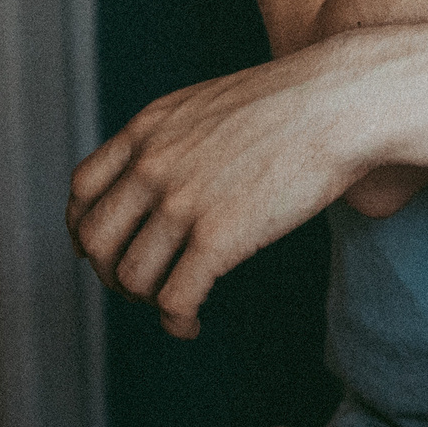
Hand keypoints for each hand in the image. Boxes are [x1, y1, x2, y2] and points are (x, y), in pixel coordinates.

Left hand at [66, 44, 367, 337]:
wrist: (345, 103)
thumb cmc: (301, 101)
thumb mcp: (217, 103)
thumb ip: (180, 136)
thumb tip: (177, 175)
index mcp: (149, 129)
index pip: (82, 191)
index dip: (86, 229)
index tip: (107, 249)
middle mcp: (153, 165)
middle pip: (96, 240)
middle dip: (111, 273)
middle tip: (142, 285)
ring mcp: (182, 203)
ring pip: (132, 277)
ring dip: (148, 300)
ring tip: (176, 305)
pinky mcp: (218, 239)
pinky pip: (174, 299)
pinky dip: (176, 322)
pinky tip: (192, 325)